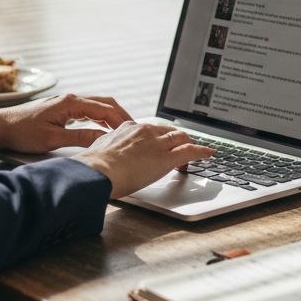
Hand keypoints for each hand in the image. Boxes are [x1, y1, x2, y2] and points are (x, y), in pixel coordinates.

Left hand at [0, 93, 132, 151]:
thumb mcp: (53, 139)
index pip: (105, 109)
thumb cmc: (21, 132)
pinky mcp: (63, 109)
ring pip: (98, 105)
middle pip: (105, 103)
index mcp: (71, 103)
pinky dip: (101, 118)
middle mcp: (71, 99)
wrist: (0, 126)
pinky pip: (88, 110)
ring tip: (124, 130)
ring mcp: (67, 103)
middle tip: (135, 129)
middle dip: (122, 115)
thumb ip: (80, 138)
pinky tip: (104, 128)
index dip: (121, 121)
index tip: (133, 132)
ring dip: (112, 116)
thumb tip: (103, 139)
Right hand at [73, 123, 214, 199]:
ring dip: (189, 144)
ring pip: (180, 138)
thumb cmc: (92, 168)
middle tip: (181, 146)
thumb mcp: (99, 152)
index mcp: (127, 128)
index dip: (158, 136)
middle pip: (168, 130)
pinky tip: (208, 154)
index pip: (149, 129)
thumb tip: (105, 158)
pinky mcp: (166, 158)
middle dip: (177, 138)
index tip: (160, 142)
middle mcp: (144, 132)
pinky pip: (190, 151)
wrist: (95, 172)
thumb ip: (108, 151)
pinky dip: (202, 152)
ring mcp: (156, 144)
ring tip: (195, 153)